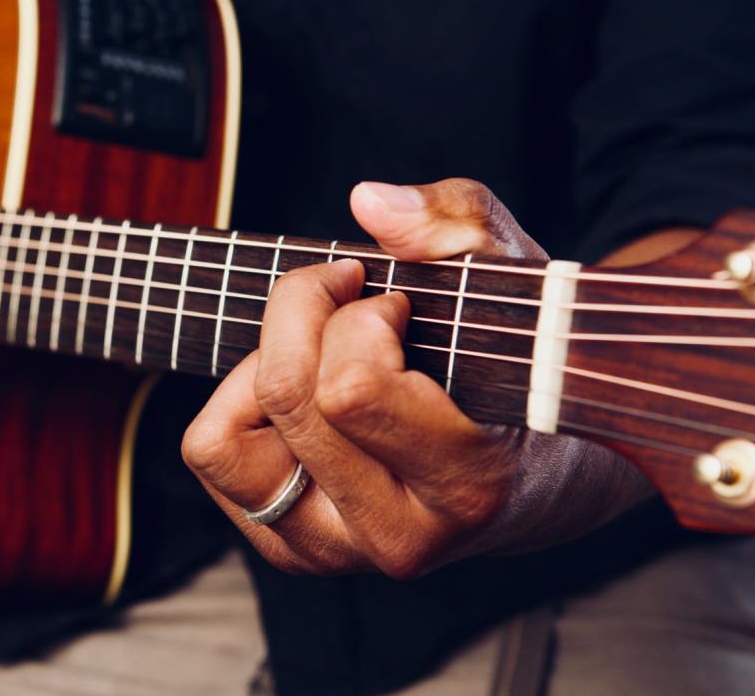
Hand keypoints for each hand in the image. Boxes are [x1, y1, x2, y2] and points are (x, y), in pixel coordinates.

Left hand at [182, 178, 649, 576]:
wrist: (541, 477)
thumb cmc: (522, 365)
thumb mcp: (513, 274)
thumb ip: (456, 225)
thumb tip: (367, 201)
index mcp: (467, 484)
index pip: (349, 389)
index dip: (358, 318)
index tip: (394, 302)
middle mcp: (397, 537)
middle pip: (286, 396)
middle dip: (305, 316)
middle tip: (351, 302)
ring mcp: (336, 553)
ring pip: (223, 441)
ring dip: (261, 369)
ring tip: (321, 354)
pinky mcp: (291, 551)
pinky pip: (212, 455)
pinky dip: (238, 405)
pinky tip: (302, 394)